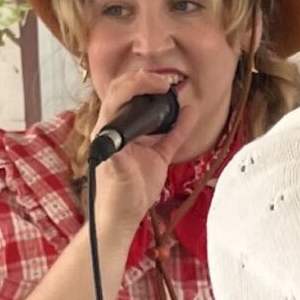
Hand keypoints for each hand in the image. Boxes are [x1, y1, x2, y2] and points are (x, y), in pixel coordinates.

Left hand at [84, 65, 183, 233]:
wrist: (124, 217)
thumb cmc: (114, 196)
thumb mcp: (115, 175)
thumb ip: (115, 156)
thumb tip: (112, 141)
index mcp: (107, 129)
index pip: (119, 95)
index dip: (137, 84)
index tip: (157, 84)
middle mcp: (122, 129)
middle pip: (132, 95)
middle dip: (147, 83)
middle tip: (167, 82)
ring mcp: (141, 140)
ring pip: (152, 111)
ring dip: (164, 99)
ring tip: (177, 89)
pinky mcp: (156, 153)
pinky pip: (171, 134)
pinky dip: (182, 123)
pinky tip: (191, 113)